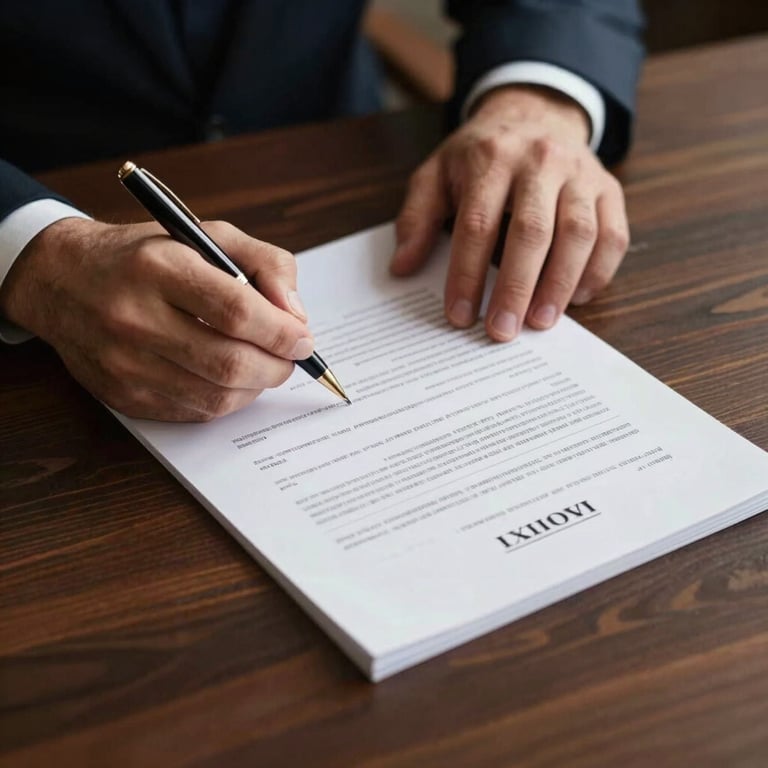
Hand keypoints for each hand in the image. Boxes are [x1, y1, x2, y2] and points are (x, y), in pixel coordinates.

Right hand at [0, 218, 312, 420]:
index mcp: (158, 266)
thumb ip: (264, 263)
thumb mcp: (206, 235)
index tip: (303, 339)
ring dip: (256, 387)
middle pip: (229, 362)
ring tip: (264, 367)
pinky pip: (193, 412)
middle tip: (290, 358)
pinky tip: (231, 380)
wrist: (61, 279)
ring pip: (216, 396)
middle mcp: (134, 316)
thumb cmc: (146, 255)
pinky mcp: (121, 395)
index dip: (281, 332)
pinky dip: (226, 400)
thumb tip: (296, 316)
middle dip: (276, 367)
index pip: (236, 310)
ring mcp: (123, 362)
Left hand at [391, 85, 629, 339]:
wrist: (533, 113)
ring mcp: (581, 174)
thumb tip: (402, 267)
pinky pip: (613, 234)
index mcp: (491, 159)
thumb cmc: (480, 156)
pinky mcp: (608, 188)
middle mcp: (540, 162)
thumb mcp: (436, 174)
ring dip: (560, 284)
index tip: (460, 315)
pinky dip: (599, 271)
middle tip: (502, 331)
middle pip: (532, 231)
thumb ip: (416, 218)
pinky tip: (577, 298)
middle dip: (516, 287)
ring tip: (540, 323)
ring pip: (579, 233)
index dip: (467, 274)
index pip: (478, 225)